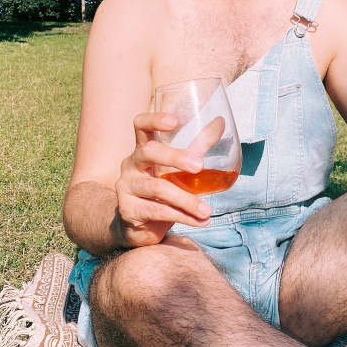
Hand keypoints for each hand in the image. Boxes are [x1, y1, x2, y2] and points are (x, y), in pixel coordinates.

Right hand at [115, 111, 212, 246]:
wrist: (140, 227)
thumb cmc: (162, 190)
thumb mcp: (178, 167)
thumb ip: (198, 146)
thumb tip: (220, 122)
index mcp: (143, 149)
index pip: (140, 125)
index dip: (154, 120)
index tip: (175, 121)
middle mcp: (131, 164)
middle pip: (149, 152)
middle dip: (175, 157)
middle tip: (199, 167)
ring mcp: (126, 187)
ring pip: (157, 188)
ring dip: (186, 200)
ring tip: (207, 211)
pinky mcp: (128, 210)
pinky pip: (157, 211)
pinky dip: (182, 216)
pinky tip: (199, 221)